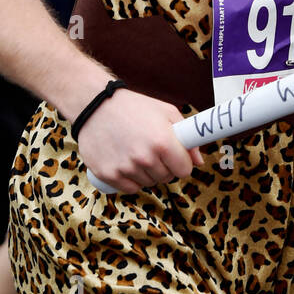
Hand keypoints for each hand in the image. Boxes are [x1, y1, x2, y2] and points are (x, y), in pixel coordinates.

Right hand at [75, 89, 203, 194]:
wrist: (95, 105)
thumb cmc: (132, 107)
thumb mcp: (165, 112)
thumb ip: (186, 136)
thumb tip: (198, 161)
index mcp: (162, 142)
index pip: (184, 170)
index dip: (182, 163)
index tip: (176, 157)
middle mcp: (145, 158)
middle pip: (166, 178)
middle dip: (164, 167)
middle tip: (153, 150)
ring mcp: (125, 168)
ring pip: (149, 183)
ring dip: (146, 173)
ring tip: (136, 152)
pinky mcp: (108, 174)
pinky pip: (130, 188)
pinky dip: (130, 179)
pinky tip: (126, 162)